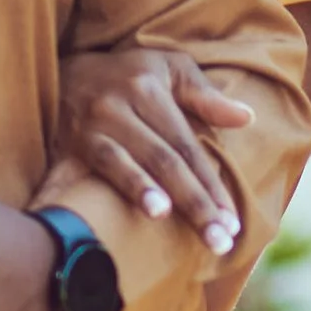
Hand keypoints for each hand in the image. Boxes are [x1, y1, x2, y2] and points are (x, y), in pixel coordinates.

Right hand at [56, 47, 247, 253]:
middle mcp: (122, 105)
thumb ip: (205, 96)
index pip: (187, 146)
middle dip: (196, 202)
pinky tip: (140, 212)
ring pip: (132, 164)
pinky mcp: (71, 142)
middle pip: (166, 160)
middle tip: (220, 241)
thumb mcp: (168, 69)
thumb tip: (248, 117)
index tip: (232, 221)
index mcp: (150, 89)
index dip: (211, 184)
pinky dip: (119, 189)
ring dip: (154, 194)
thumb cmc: (126, 75)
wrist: (62, 73)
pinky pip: (95, 169)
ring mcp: (94, 124)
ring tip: (179, 221)